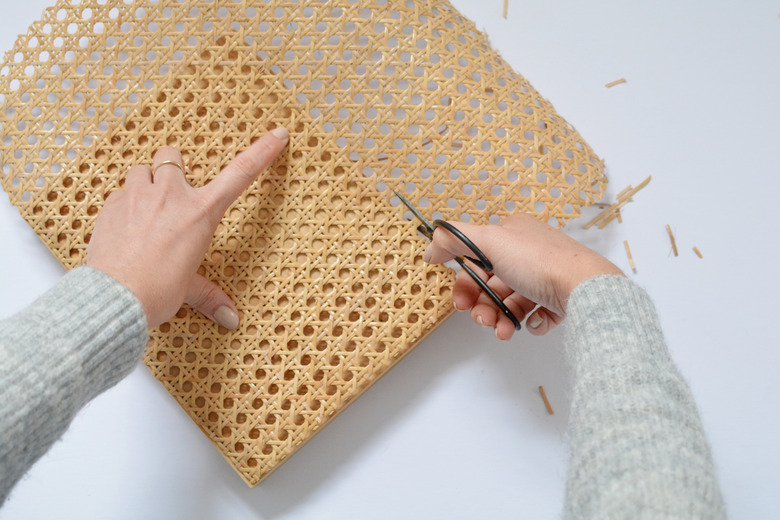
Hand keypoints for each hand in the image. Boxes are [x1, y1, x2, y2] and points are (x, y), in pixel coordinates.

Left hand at [86, 127, 288, 328]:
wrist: (115, 299)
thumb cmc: (156, 292)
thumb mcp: (188, 290)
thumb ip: (209, 296)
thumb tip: (230, 319)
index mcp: (201, 213)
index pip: (240, 174)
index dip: (262, 152)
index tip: (277, 135)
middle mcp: (171, 196)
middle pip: (172, 155)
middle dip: (172, 168)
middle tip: (171, 193)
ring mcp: (138, 195)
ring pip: (141, 169)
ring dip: (144, 183)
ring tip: (144, 211)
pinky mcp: (111, 205)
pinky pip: (118, 193)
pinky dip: (123, 205)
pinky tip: (124, 227)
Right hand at [423, 213, 623, 339]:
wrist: (585, 288)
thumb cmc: (539, 261)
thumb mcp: (489, 240)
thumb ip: (453, 240)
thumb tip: (430, 249)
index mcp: (514, 233)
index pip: (478, 257)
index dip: (465, 281)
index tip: (460, 301)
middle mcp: (530, 252)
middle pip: (493, 283)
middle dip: (482, 305)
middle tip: (480, 319)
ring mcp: (546, 276)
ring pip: (511, 301)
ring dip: (501, 318)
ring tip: (503, 331)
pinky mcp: (560, 299)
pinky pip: (535, 314)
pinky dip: (529, 322)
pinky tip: (533, 321)